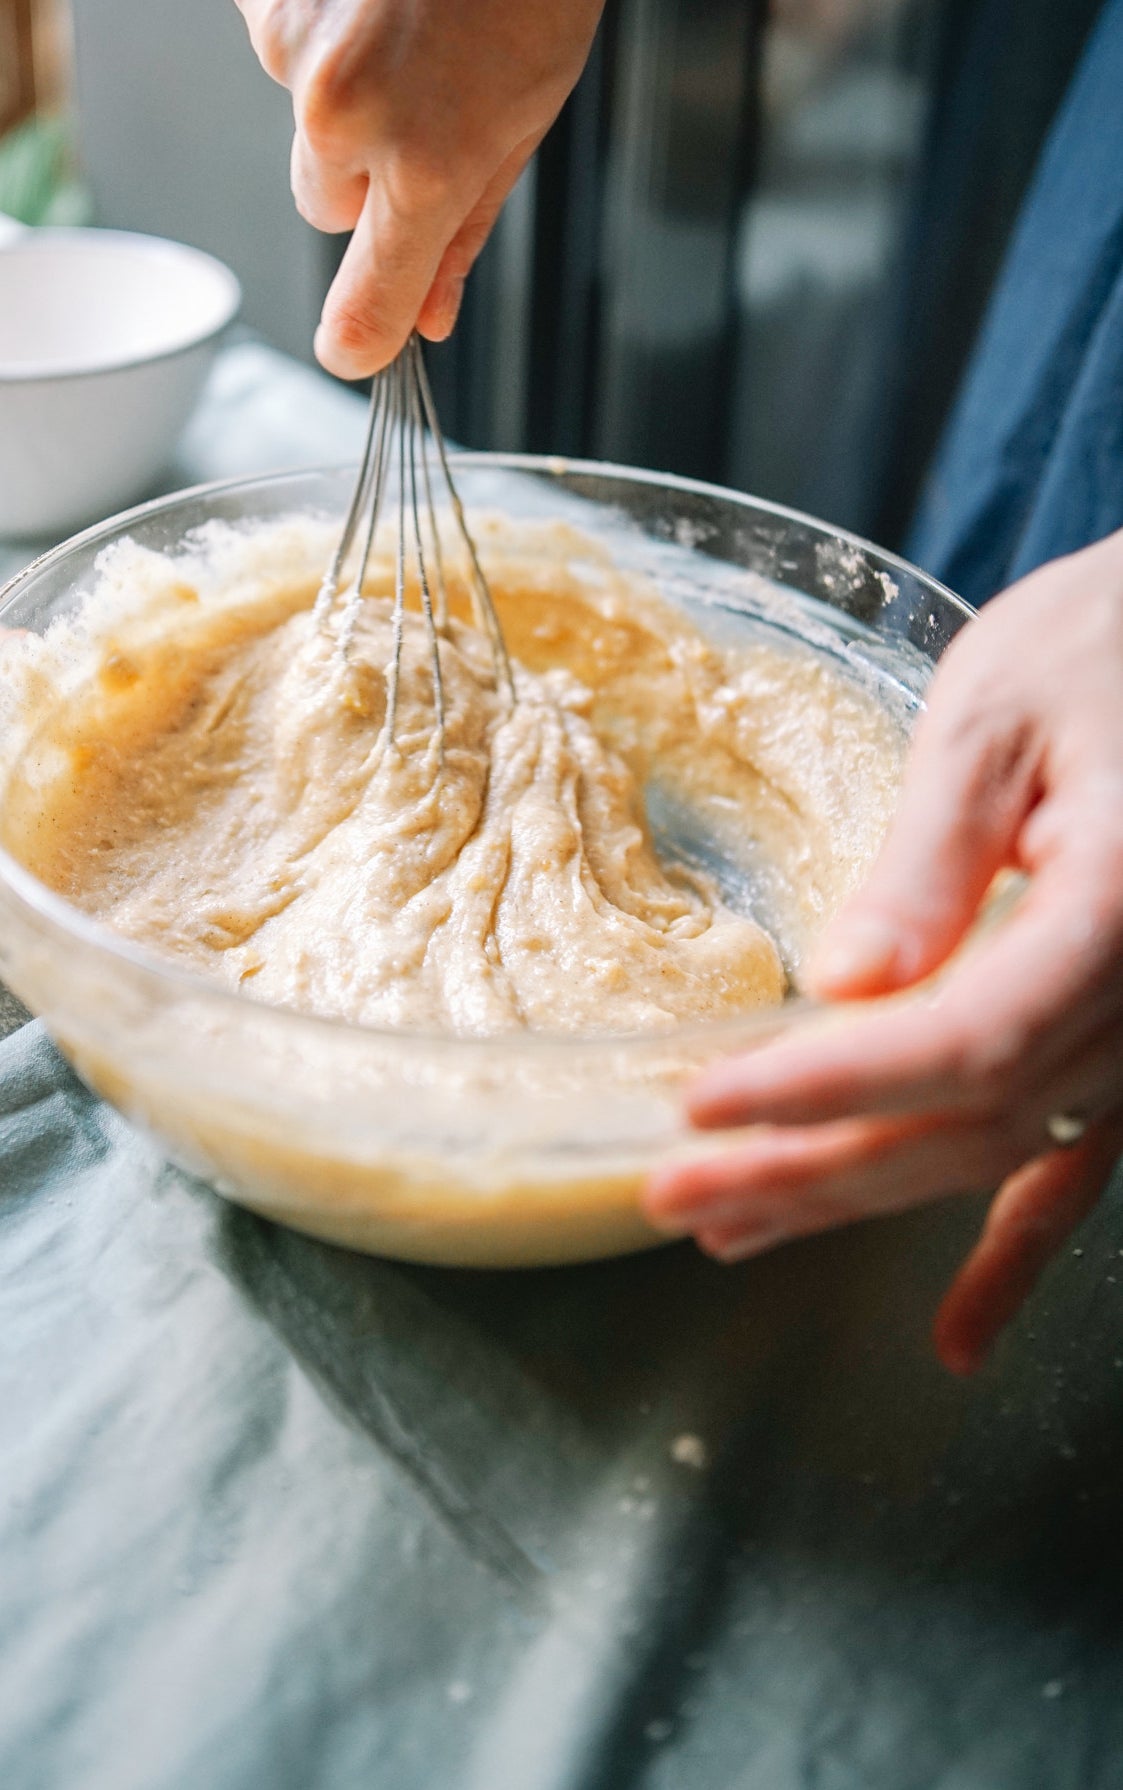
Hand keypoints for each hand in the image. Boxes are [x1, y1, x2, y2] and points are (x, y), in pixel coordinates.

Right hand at [235, 0, 603, 375]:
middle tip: (422, 102)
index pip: (369, 295)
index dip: (361, 333)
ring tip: (405, 24)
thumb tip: (428, 317)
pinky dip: (315, 29)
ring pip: (301, 121)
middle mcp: (345, 114)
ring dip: (342, 89)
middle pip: (324, 203)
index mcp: (425, 163)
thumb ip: (465, 230)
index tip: (353, 352)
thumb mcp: (524, 122)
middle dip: (364, 173)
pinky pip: (279, 46)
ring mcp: (294, 47)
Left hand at [645, 529, 1122, 1372]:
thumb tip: (847, 986)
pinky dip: (1019, 1257)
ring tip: (735, 1230)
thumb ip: (934, 859)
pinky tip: (957, 1333)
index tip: (703, 1103)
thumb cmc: (1110, 642)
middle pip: (969, 1119)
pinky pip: (1085, 1167)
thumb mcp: (1002, 715)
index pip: (962, 1038)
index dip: (828, 1087)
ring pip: (1005, 1153)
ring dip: (868, 1201)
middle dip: (814, 1167)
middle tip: (677, 1194)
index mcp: (1121, 908)